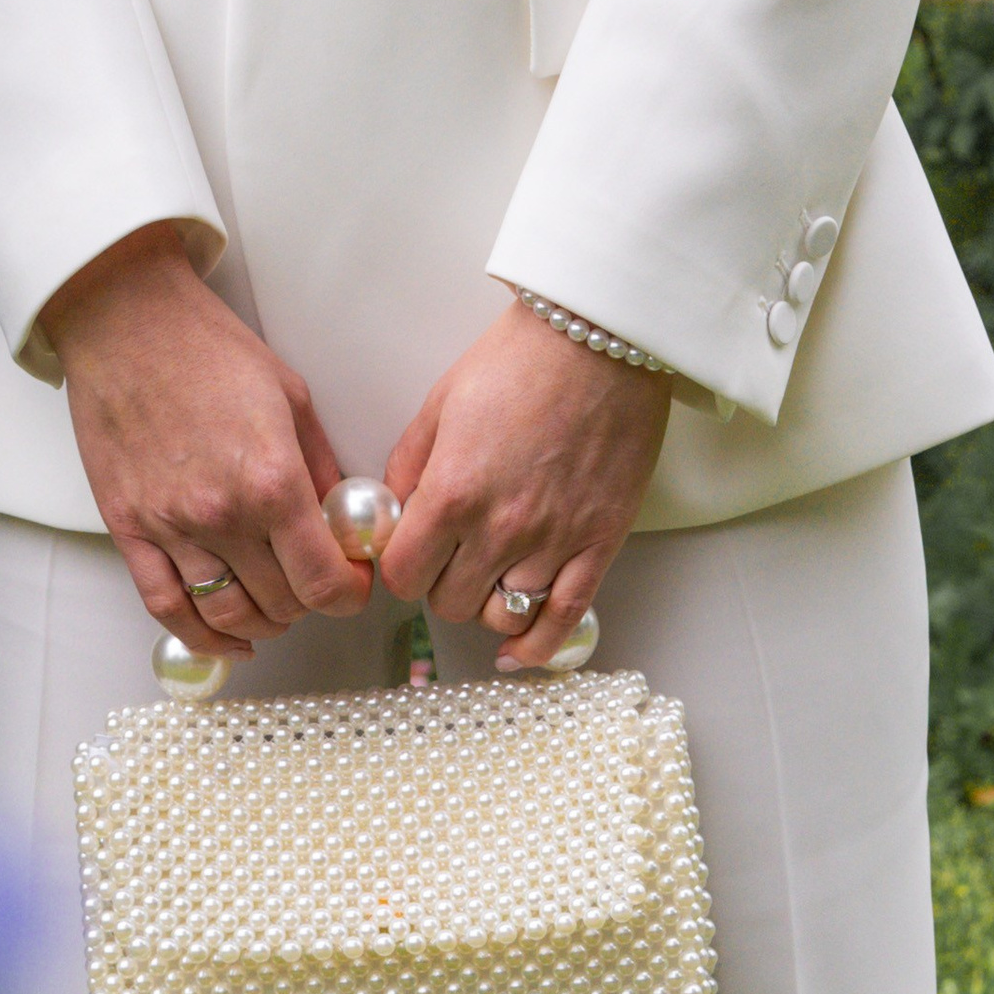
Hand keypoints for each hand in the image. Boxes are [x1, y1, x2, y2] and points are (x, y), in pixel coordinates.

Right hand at [40, 224, 368, 655]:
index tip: (355, 583)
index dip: (350, 594)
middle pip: (282, 604)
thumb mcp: (291, 397)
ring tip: (276, 602)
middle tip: (316, 577)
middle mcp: (221, 515)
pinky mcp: (128, 528)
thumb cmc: (205, 346)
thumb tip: (342, 519)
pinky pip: (165, 606)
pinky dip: (200, 636)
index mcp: (271, 481)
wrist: (127, 322)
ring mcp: (170, 527)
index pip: (324, 583)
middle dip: (311, 600)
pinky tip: (226, 637)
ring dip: (263, 621)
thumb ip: (320, 468)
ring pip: (228, 615)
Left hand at [379, 303, 670, 669]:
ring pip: (501, 617)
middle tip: (447, 557)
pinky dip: (537, 646)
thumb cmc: (520, 361)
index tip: (405, 555)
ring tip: (484, 577)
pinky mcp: (599, 545)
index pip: (403, 576)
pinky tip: (517, 652)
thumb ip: (409, 466)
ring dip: (484, 604)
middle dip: (439, 584)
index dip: (399, 569)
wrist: (596, 341)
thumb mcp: (439, 405)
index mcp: (453, 492)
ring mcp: (554, 543)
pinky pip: (564, 619)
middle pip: (449, 602)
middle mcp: (501, 529)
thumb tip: (395, 510)